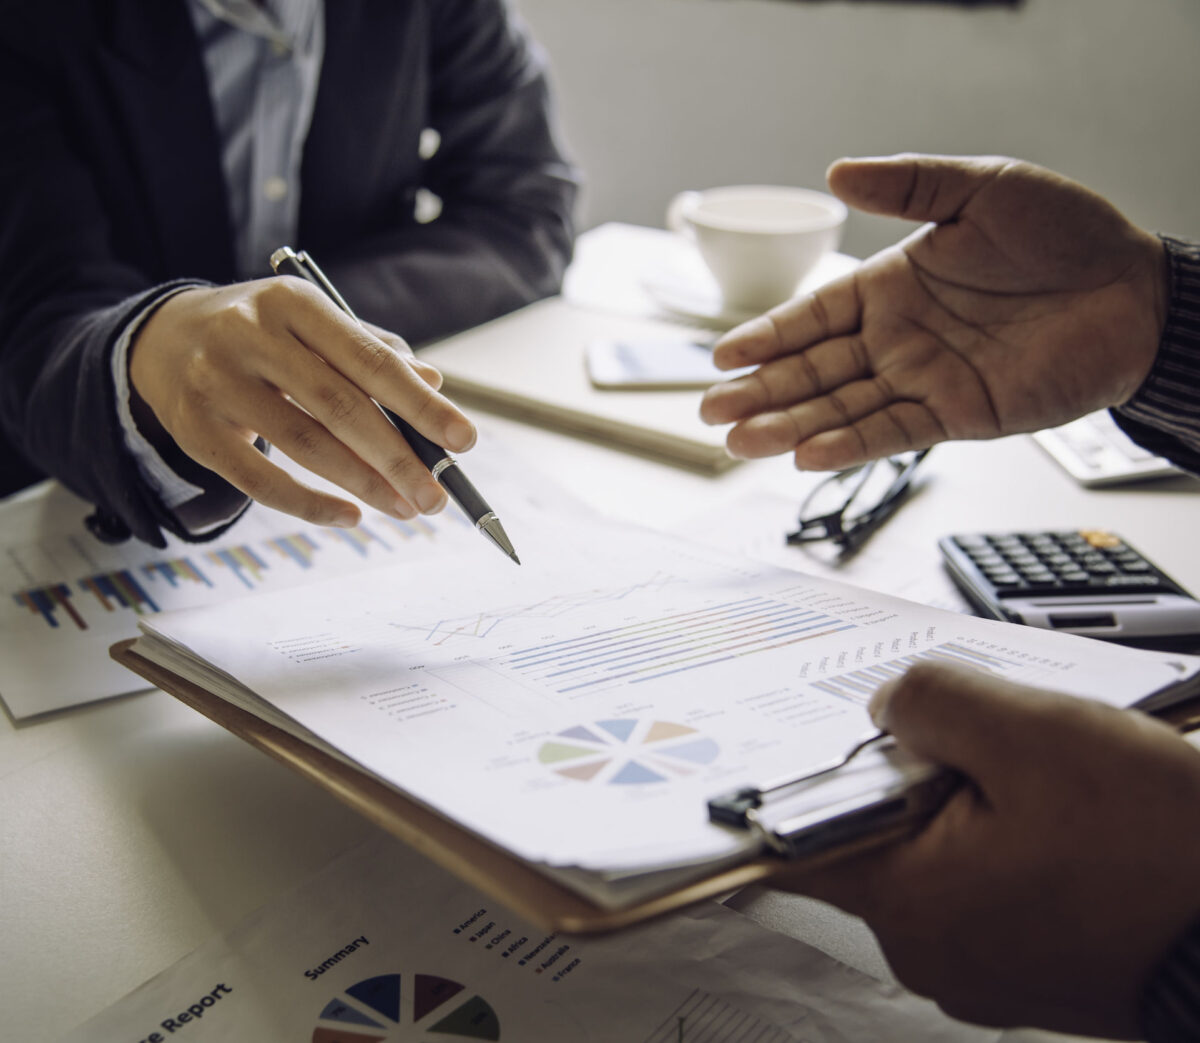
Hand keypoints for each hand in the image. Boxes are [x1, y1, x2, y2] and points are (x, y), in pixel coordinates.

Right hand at [130, 278, 474, 526]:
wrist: (162, 339)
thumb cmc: (263, 335)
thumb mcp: (313, 325)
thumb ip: (372, 353)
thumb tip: (434, 386)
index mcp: (294, 303)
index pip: (369, 359)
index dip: (420, 404)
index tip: (464, 440)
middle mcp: (250, 334)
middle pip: (340, 405)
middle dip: (398, 457)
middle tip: (436, 496)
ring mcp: (216, 381)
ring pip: (304, 444)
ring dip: (364, 484)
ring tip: (406, 508)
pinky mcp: (193, 428)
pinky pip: (258, 478)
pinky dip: (309, 504)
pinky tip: (350, 517)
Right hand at [699, 154, 1170, 468]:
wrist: (1137, 289)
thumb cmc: (1066, 233)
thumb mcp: (981, 186)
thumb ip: (909, 185)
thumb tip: (836, 172)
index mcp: (892, 284)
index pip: (813, 316)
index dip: (766, 336)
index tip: (722, 357)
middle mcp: (898, 337)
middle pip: (813, 370)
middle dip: (759, 391)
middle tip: (711, 411)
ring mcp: (924, 378)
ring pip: (841, 408)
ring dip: (788, 426)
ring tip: (739, 442)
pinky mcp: (957, 413)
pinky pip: (892, 431)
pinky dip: (849, 445)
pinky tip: (806, 454)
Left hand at [776, 661, 1199, 1037]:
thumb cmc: (1167, 851)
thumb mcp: (1037, 736)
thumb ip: (936, 704)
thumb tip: (885, 706)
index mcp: (910, 901)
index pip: (794, 846)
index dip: (785, 785)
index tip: (786, 743)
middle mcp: (932, 949)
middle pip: (876, 834)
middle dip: (912, 774)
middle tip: (969, 734)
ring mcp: (983, 965)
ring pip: (939, 854)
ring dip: (973, 803)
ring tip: (1037, 773)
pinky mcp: (1030, 962)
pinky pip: (988, 883)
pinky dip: (1008, 840)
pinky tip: (1063, 813)